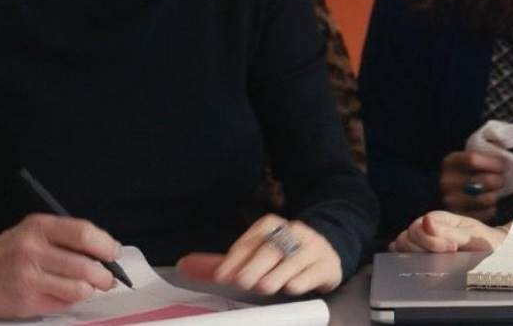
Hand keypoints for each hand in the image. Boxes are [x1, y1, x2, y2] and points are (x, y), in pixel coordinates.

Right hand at [0, 213, 118, 318]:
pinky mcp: (26, 300)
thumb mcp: (33, 233)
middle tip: (108, 279)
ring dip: (90, 290)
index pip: (83, 233)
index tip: (113, 253)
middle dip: (104, 275)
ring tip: (89, 288)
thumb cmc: (8, 253)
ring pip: (78, 288)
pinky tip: (65, 295)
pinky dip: (71, 301)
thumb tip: (103, 253)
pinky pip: (63, 303)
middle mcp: (33, 250)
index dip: (105, 245)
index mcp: (39, 227)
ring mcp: (29, 277)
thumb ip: (65, 238)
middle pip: (85, 265)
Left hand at [177, 214, 341, 295]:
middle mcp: (292, 233)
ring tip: (264, 286)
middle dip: (256, 265)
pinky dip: (302, 279)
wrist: (328, 249)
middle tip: (242, 282)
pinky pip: (313, 271)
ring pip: (294, 259)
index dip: (236, 257)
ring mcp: (312, 248)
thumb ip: (221, 262)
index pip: (251, 239)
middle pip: (272, 248)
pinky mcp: (326, 265)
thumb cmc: (283, 254)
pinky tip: (292, 286)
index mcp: (271, 226)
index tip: (223, 275)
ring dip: (278, 274)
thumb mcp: (254, 253)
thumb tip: (185, 266)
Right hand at [389, 210, 505, 252]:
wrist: (497, 253)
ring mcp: (422, 243)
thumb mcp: (471, 235)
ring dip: (416, 255)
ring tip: (437, 261)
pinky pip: (403, 257)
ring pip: (402, 246)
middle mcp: (427, 229)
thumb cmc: (485, 242)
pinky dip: (407, 261)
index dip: (431, 240)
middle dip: (424, 248)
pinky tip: (422, 266)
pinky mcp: (420, 257)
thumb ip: (448, 231)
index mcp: (438, 219)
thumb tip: (426, 221)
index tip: (452, 248)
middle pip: (406, 237)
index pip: (418, 227)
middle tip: (449, 253)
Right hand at [439, 150, 506, 220]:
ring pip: (486, 199)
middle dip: (499, 180)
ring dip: (495, 195)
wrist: (452, 192)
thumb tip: (503, 149)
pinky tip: (488, 204)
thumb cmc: (469, 171)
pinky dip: (491, 209)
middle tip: (501, 179)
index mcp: (450, 162)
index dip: (493, 162)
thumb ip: (486, 151)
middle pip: (484, 181)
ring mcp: (450, 201)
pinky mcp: (459, 217)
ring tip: (494, 191)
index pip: (473, 159)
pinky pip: (485, 214)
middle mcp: (446, 182)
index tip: (502, 165)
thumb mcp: (472, 156)